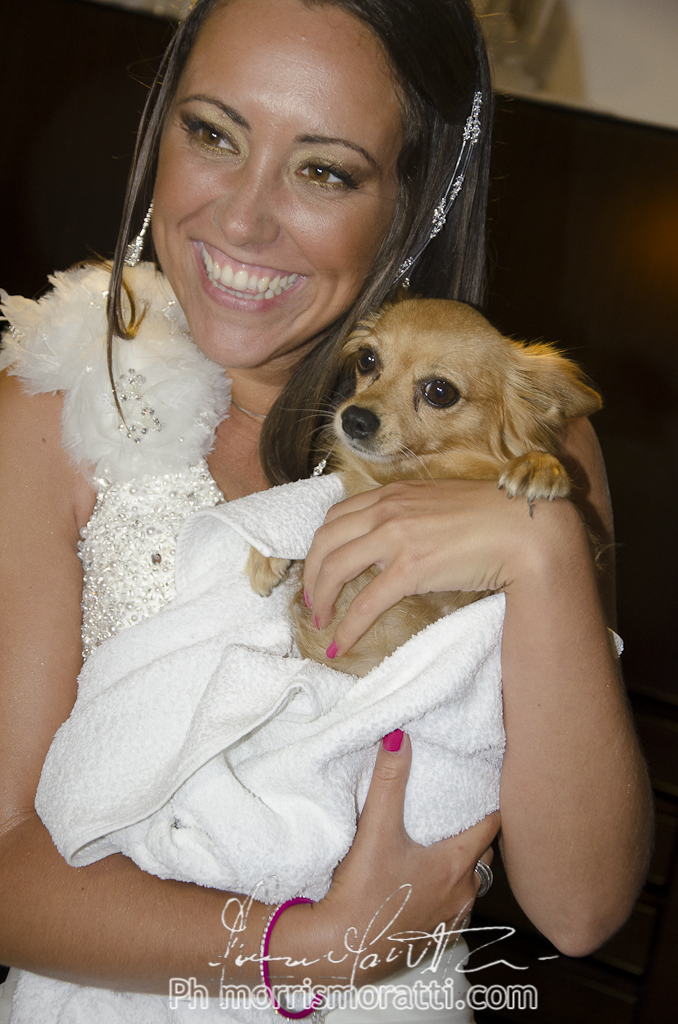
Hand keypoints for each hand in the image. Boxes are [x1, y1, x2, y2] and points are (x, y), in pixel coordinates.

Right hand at [271, 732, 498, 986]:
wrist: (341, 950)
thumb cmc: (363, 893)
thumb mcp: (376, 830)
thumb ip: (389, 781)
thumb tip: (399, 737)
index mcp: (456, 865)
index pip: (491, 826)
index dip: (492, 804)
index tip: (490, 786)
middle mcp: (463, 895)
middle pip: (484, 855)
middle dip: (478, 834)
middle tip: (465, 812)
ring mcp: (450, 921)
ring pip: (471, 885)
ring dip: (464, 866)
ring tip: (447, 846)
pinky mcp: (433, 941)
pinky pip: (455, 911)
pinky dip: (449, 894)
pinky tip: (428, 887)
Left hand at [303, 478, 568, 654]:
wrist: (525, 528)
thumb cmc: (492, 516)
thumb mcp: (439, 503)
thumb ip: (411, 515)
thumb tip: (397, 541)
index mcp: (392, 494)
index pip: (336, 517)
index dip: (320, 546)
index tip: (319, 568)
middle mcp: (387, 510)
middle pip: (324, 542)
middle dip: (310, 574)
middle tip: (312, 599)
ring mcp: (396, 538)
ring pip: (334, 570)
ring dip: (320, 598)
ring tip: (319, 620)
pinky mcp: (411, 570)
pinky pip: (365, 604)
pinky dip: (347, 626)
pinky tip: (339, 643)